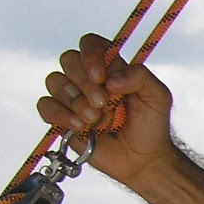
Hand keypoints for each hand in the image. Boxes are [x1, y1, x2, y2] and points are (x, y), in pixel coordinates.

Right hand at [37, 33, 176, 185]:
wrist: (142, 160)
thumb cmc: (151, 126)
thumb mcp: (158, 97)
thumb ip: (141, 77)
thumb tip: (111, 79)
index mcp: (110, 67)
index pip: (91, 43)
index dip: (90, 54)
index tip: (101, 77)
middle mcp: (88, 78)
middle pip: (69, 60)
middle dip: (84, 82)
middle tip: (103, 103)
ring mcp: (72, 97)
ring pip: (55, 81)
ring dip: (75, 100)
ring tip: (94, 118)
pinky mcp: (60, 117)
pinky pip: (45, 105)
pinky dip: (59, 114)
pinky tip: (79, 126)